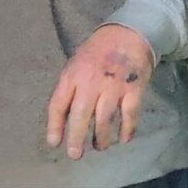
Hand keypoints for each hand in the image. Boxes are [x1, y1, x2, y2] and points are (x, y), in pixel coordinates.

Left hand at [45, 25, 153, 158]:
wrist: (128, 33)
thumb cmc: (97, 51)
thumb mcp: (76, 63)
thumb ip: (70, 87)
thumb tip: (63, 117)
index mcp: (72, 74)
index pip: (58, 102)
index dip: (54, 125)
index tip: (53, 142)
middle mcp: (90, 81)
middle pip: (80, 115)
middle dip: (76, 138)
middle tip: (74, 154)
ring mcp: (112, 86)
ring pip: (104, 120)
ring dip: (101, 138)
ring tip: (99, 147)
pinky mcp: (133, 89)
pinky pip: (129, 116)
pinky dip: (126, 131)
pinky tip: (123, 139)